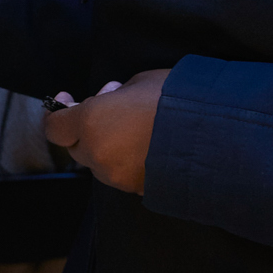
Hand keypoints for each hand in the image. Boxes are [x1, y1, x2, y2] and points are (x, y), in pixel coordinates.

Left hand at [43, 71, 169, 193]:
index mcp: (91, 123)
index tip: (68, 100)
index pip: (55, 128)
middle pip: (77, 147)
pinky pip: (123, 175)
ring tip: (137, 128)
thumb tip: (110, 100)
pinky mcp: (138, 191)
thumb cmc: (176, 100)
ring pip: (100, 163)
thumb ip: (114, 96)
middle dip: (88, 129)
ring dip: (108, 146)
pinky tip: (150, 147)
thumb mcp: (140, 82)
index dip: (58, 114)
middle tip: (114, 108)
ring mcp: (118, 177)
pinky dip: (128, 162)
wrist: (217, 137)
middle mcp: (98, 154)